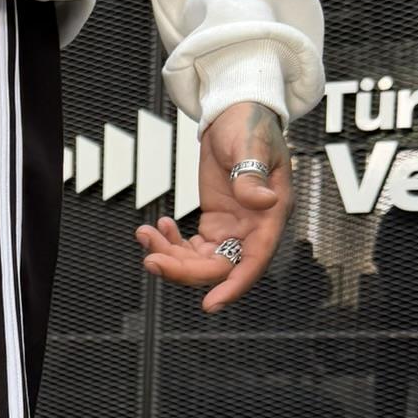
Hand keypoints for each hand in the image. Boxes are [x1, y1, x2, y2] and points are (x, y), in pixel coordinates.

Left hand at [134, 102, 292, 312]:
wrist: (235, 112)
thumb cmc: (250, 123)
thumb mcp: (251, 144)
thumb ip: (253, 175)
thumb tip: (263, 203)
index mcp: (271, 215)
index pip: (254, 260)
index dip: (234, 285)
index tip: (210, 305)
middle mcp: (254, 229)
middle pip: (219, 267)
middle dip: (183, 268)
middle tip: (150, 258)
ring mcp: (234, 229)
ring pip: (201, 262)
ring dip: (171, 255)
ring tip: (146, 234)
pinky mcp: (216, 224)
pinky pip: (192, 249)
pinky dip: (171, 243)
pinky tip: (156, 226)